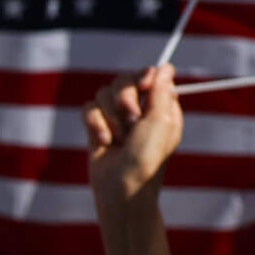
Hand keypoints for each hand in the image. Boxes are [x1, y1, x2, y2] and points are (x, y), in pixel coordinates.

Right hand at [84, 65, 183, 221]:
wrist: (122, 188)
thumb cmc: (146, 158)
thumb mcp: (161, 121)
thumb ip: (161, 91)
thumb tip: (166, 67)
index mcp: (160, 106)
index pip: (150, 74)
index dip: (144, 76)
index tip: (143, 85)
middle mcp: (139, 109)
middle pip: (123, 79)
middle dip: (124, 99)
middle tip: (132, 120)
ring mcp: (116, 117)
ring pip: (103, 92)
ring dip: (110, 116)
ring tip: (118, 138)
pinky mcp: (97, 126)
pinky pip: (88, 108)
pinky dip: (95, 125)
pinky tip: (103, 143)